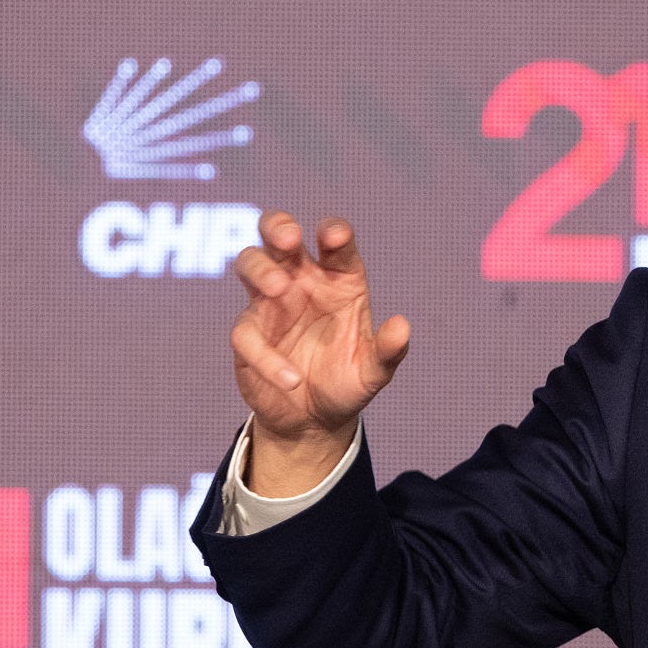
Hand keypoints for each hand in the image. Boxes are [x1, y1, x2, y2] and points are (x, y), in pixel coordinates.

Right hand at [229, 212, 409, 495]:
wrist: (313, 421)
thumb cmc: (346, 382)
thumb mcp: (374, 371)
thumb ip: (389, 350)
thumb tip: (402, 326)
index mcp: (340, 280)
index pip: (336, 244)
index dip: (334, 233)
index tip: (334, 236)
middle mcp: (303, 282)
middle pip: (279, 235)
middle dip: (279, 226)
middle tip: (289, 238)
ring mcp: (270, 304)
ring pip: (250, 263)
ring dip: (260, 268)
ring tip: (279, 289)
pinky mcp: (248, 334)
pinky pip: (246, 332)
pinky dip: (265, 355)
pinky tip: (291, 379)